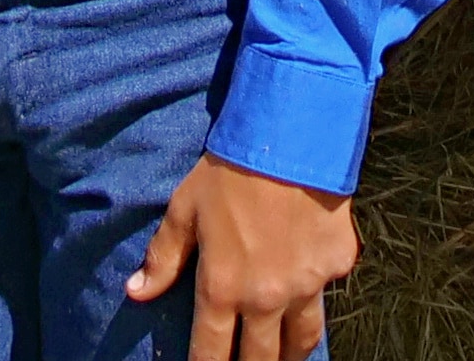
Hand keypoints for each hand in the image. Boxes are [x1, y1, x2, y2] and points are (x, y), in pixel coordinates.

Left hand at [132, 153, 356, 360]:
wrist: (292, 135)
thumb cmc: (230, 170)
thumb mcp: (185, 209)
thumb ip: (163, 256)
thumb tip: (136, 292)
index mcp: (223, 287)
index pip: (211, 353)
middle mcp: (266, 297)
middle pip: (262, 359)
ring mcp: (307, 285)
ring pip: (303, 339)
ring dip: (290, 353)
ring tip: (284, 356)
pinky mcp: (337, 264)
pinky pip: (327, 288)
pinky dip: (317, 290)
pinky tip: (310, 279)